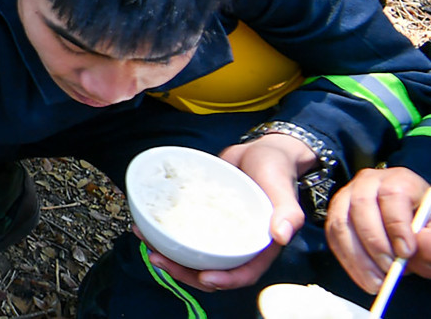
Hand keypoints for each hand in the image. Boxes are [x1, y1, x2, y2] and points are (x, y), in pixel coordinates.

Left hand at [142, 135, 310, 290]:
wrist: (259, 150)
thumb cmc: (277, 171)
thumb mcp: (281, 189)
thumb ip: (287, 212)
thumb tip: (282, 235)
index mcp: (258, 247)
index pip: (242, 273)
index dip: (224, 280)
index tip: (204, 277)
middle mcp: (236, 244)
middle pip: (210, 268)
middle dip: (183, 270)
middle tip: (158, 259)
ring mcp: (217, 231)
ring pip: (192, 252)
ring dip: (169, 253)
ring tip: (145, 240)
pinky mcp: (201, 215)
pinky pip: (182, 228)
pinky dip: (164, 230)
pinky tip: (143, 222)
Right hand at [327, 166, 430, 291]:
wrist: (418, 235)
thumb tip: (426, 245)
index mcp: (401, 180)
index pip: (392, 194)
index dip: (397, 224)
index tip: (406, 252)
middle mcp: (370, 182)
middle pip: (362, 206)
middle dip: (374, 242)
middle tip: (389, 269)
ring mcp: (349, 196)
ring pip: (342, 222)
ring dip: (357, 256)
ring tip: (377, 280)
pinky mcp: (337, 214)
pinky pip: (333, 236)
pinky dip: (347, 259)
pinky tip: (364, 275)